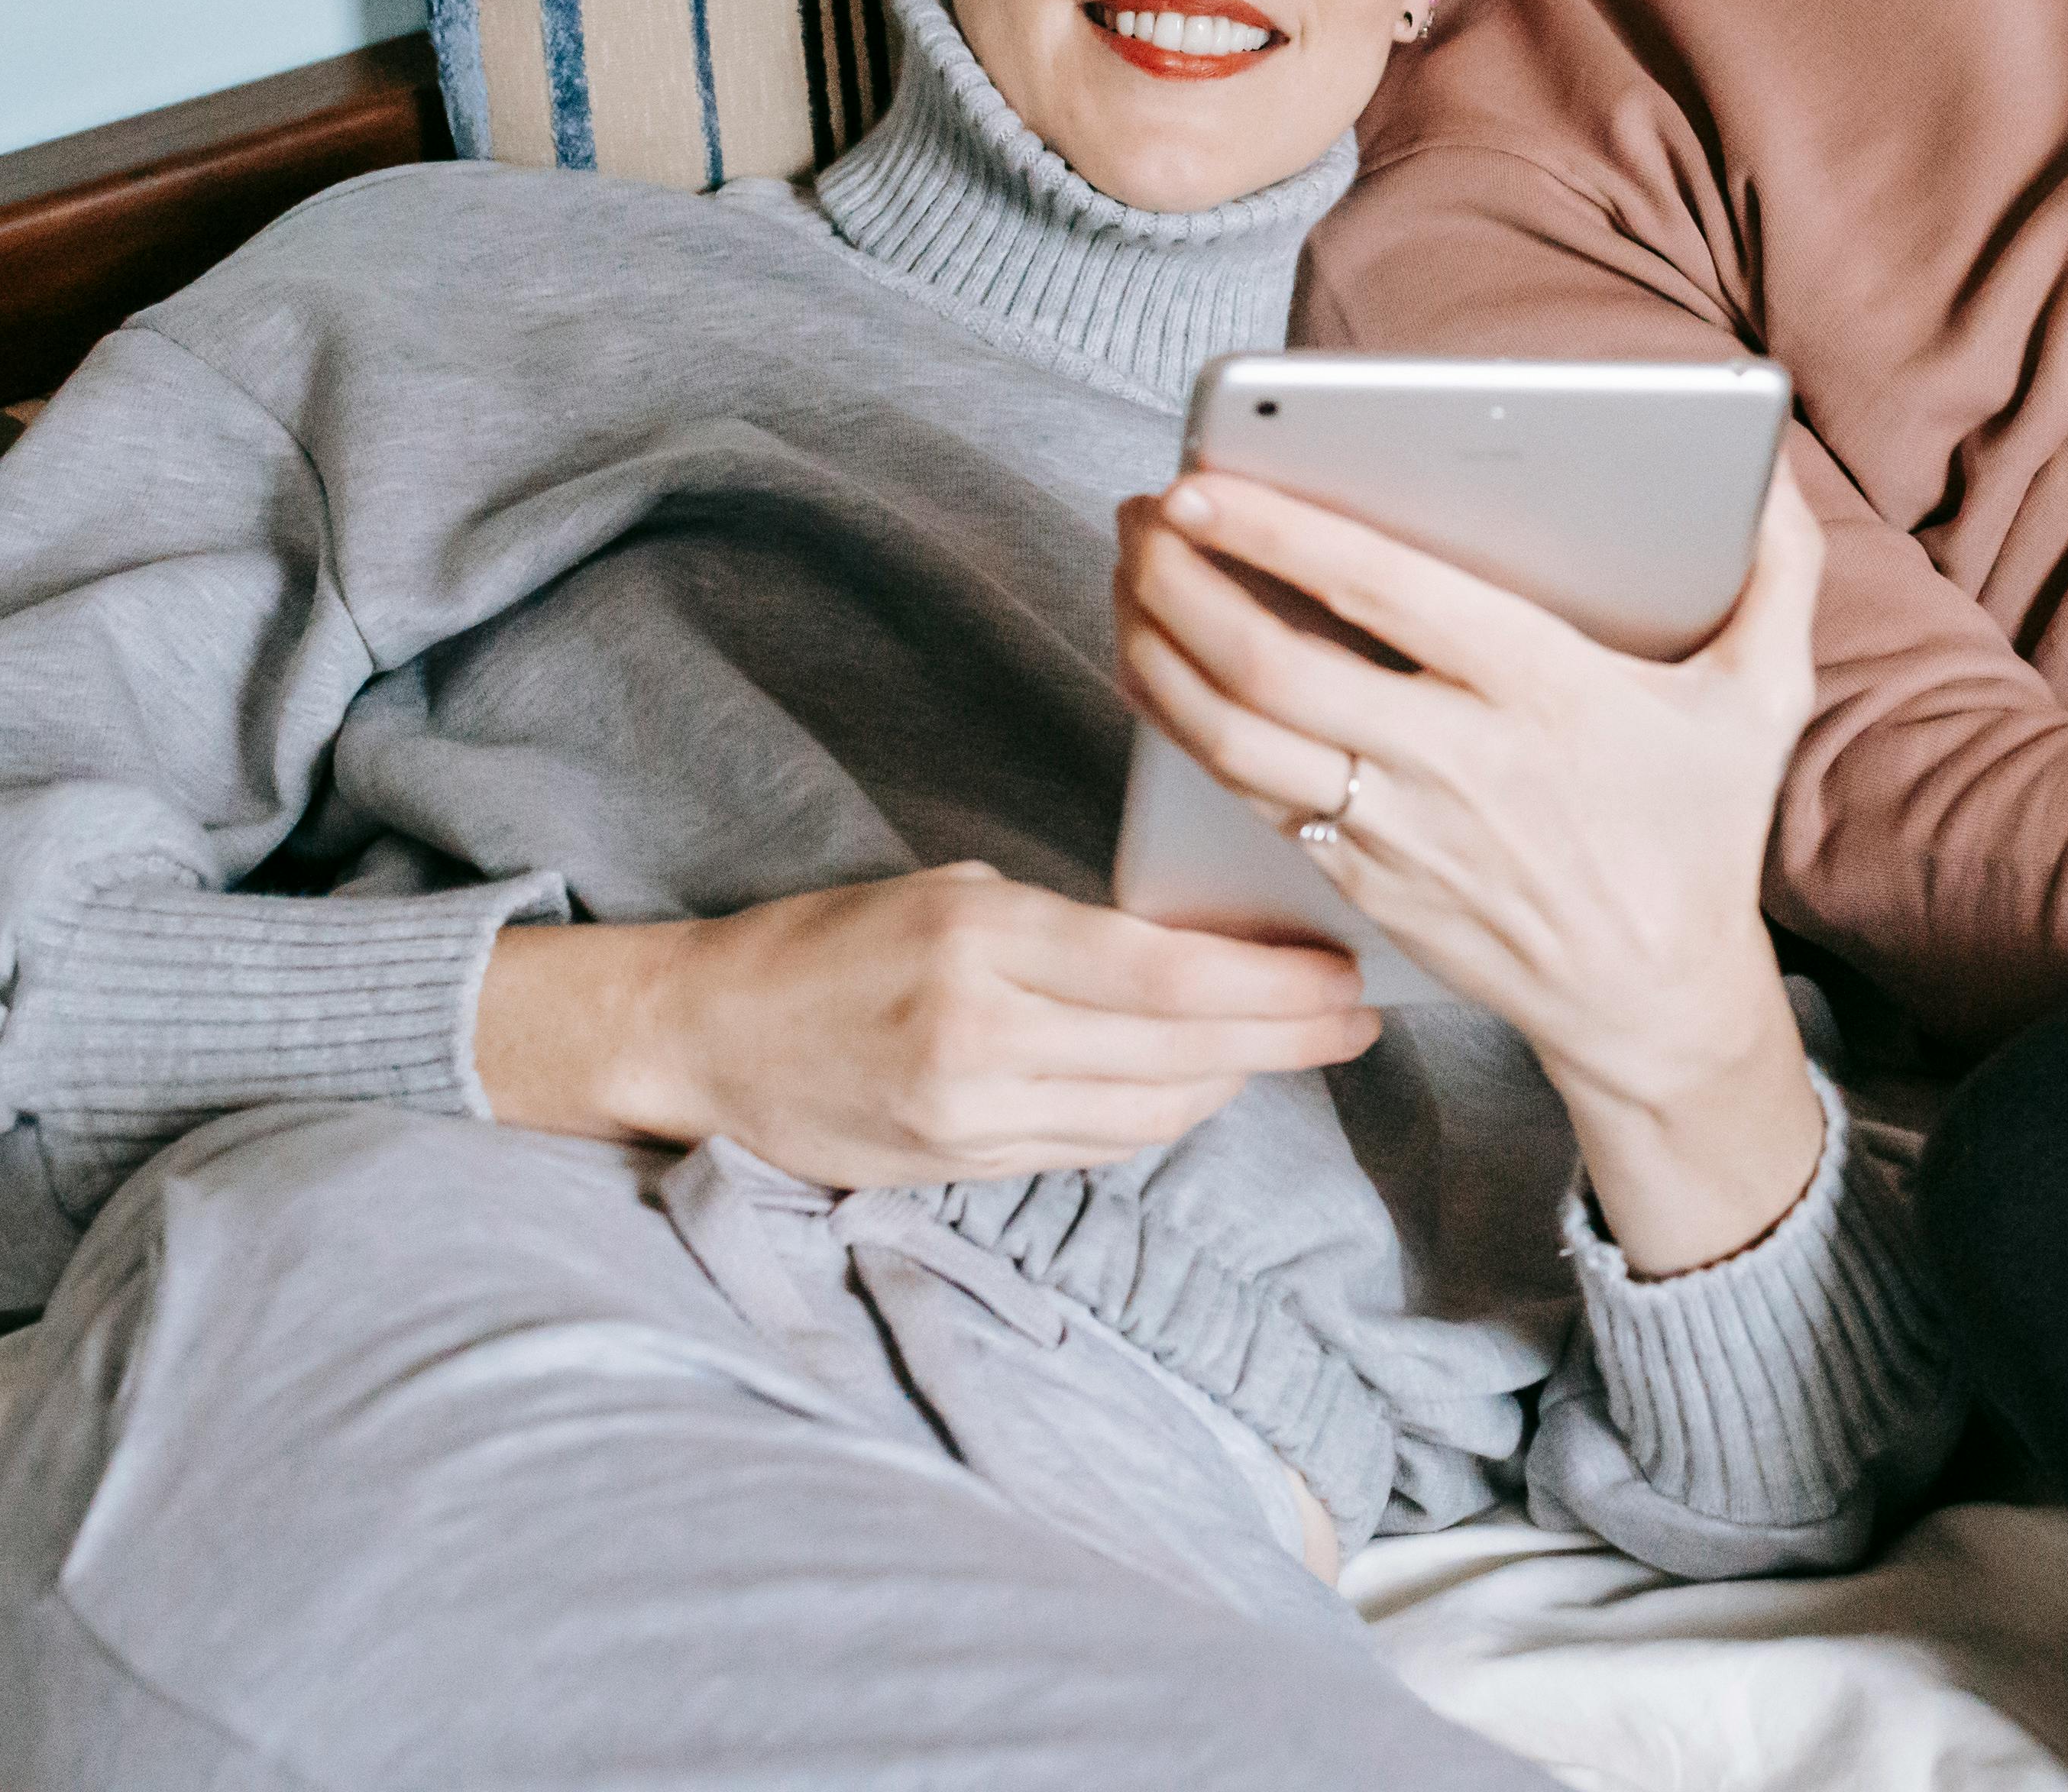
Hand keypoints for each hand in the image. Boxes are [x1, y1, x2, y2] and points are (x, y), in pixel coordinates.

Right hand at [476, 862, 1378, 1187]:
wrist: (709, 1036)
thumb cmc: (836, 944)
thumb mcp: (955, 898)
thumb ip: (1071, 932)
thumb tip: (1203, 952)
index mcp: (984, 944)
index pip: (1169, 978)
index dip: (1275, 987)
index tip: (1346, 974)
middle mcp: (982, 1038)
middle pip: (1181, 1054)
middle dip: (1288, 1038)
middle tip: (1358, 1017)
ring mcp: (970, 1117)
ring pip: (1152, 1114)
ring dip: (1236, 1082)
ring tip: (1297, 1043)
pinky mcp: (961, 1169)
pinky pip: (1099, 1148)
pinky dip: (1165, 1117)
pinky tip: (1205, 1085)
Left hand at [1114, 470, 1831, 1273]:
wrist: (1655, 1000)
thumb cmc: (1699, 833)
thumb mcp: (1764, 700)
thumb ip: (1778, 572)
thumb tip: (1769, 466)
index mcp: (1546, 691)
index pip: (1383, 593)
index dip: (1279, 531)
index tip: (1205, 479)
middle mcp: (1457, 760)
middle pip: (1275, 665)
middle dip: (1183, 580)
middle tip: (1141, 512)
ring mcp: (1397, 832)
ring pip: (1236, 737)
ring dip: (1160, 649)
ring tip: (1130, 575)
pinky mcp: (1359, 881)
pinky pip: (1247, 797)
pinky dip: (1183, 726)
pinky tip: (1156, 668)